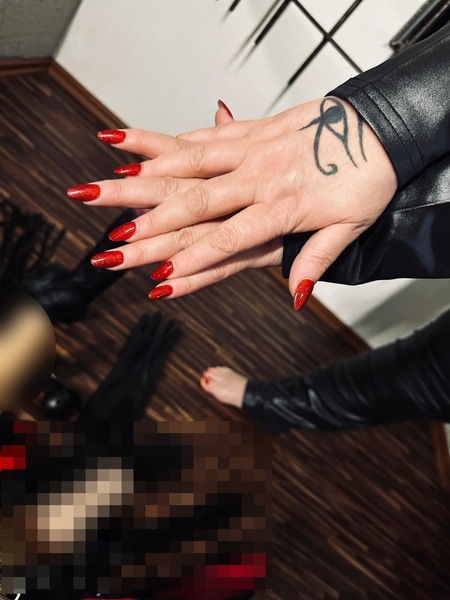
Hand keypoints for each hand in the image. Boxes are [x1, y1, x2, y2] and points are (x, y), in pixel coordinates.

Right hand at [70, 97, 396, 307]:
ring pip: (188, 167)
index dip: (192, 264)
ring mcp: (251, 152)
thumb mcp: (349, 228)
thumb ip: (315, 261)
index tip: (158, 280)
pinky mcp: (250, 131)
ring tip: (109, 186)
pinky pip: (203, 138)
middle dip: (149, 226)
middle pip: (193, 204)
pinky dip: (169, 144)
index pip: (227, 241)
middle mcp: (258, 178)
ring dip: (145, 179)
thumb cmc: (367, 178)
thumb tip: (296, 297)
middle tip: (113, 240)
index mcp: (282, 208)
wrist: (380, 128)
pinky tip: (137, 148)